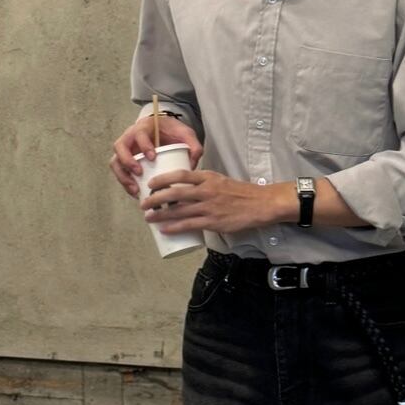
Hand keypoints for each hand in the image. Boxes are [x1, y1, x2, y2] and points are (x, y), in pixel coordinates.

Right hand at [110, 114, 203, 198]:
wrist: (164, 131)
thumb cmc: (172, 131)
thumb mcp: (186, 134)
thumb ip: (193, 145)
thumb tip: (192, 163)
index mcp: (144, 127)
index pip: (139, 134)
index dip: (143, 145)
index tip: (152, 157)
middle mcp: (130, 137)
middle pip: (120, 147)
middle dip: (127, 161)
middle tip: (139, 173)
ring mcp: (125, 150)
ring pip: (115, 162)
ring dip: (123, 176)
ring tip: (135, 190)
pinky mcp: (125, 162)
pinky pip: (120, 173)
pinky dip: (126, 184)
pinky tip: (136, 194)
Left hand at [141, 169, 286, 234]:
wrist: (260, 204)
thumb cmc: (241, 193)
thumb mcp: (220, 180)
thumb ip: (203, 183)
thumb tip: (185, 188)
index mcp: (208, 177)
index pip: (180, 175)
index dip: (163, 179)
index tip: (150, 184)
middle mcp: (206, 190)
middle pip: (174, 193)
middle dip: (155, 199)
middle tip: (143, 203)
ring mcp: (209, 207)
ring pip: (178, 211)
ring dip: (160, 215)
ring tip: (148, 218)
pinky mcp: (213, 222)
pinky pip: (189, 225)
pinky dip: (174, 227)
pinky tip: (164, 229)